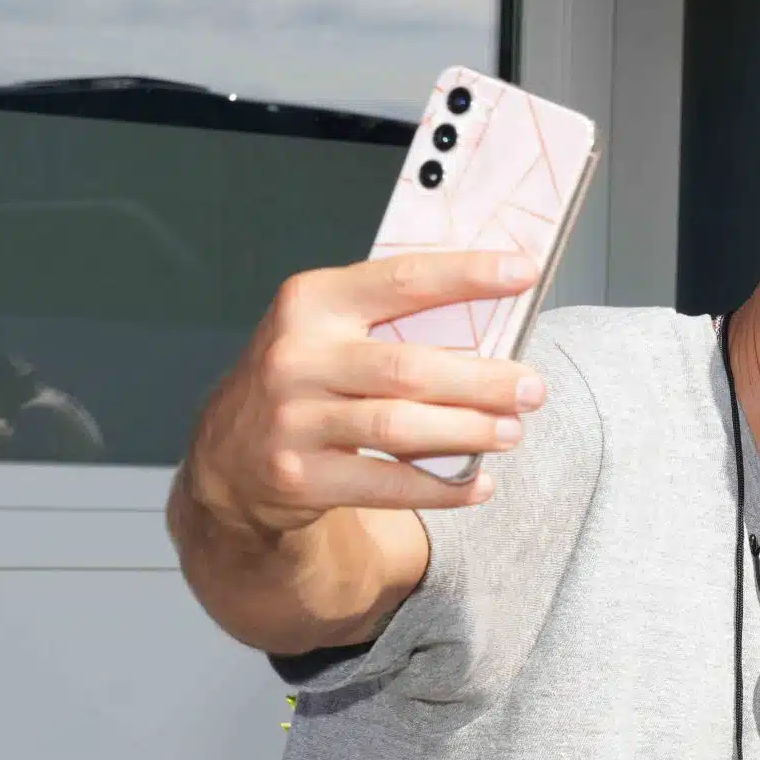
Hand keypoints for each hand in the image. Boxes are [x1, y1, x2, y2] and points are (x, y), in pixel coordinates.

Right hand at [185, 251, 546, 534]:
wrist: (228, 459)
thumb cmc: (305, 381)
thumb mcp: (330, 333)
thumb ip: (393, 323)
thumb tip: (495, 323)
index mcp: (312, 303)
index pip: (402, 281)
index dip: (468, 275)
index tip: (524, 272)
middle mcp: (296, 356)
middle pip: (409, 368)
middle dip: (482, 380)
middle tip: (532, 388)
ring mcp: (292, 419)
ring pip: (399, 427)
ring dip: (468, 431)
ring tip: (512, 432)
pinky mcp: (298, 476)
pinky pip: (386, 484)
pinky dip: (441, 487)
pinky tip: (478, 484)